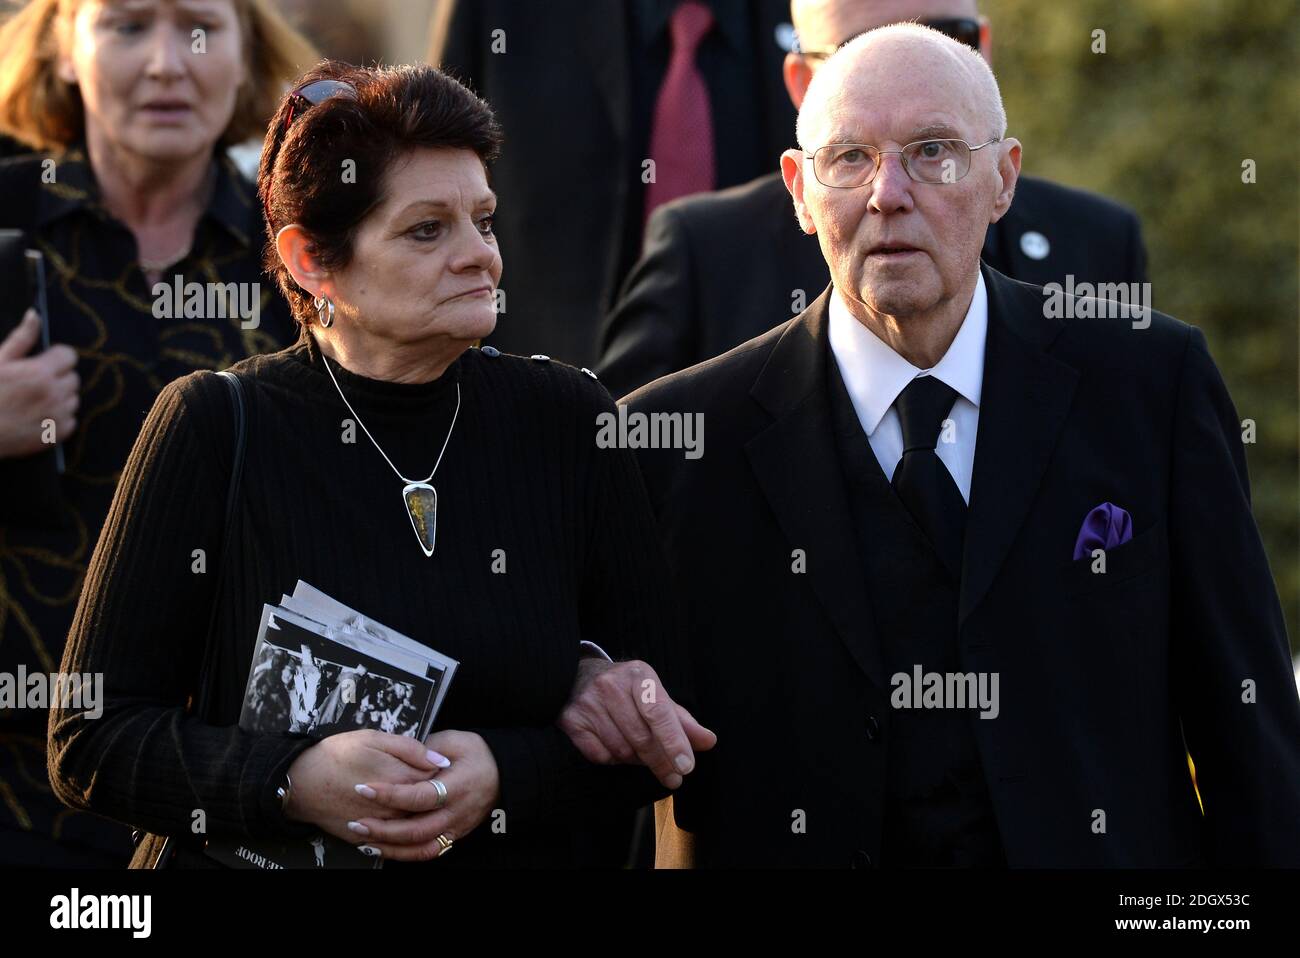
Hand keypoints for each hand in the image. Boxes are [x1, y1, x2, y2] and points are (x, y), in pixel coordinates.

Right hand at [0, 309, 78, 457]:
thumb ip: (21, 338)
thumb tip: (34, 315)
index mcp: (40, 372)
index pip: (69, 356)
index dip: (56, 357)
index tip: (43, 362)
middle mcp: (54, 394)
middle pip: (73, 378)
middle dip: (57, 377)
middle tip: (34, 383)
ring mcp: (57, 416)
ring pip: (73, 399)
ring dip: (60, 398)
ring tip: (33, 401)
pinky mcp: (58, 434)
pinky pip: (71, 421)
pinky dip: (59, 419)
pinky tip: (38, 417)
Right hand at [284, 729, 448, 843]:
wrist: (299, 783)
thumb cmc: (336, 754)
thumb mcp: (373, 739)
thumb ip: (410, 749)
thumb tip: (442, 761)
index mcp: (400, 778)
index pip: (436, 779)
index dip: (437, 772)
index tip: (431, 765)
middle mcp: (394, 806)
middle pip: (428, 805)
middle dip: (430, 794)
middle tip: (419, 781)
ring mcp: (380, 825)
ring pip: (411, 824)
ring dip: (415, 813)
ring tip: (406, 797)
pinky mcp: (365, 837)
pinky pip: (391, 840)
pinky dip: (397, 830)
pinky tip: (393, 815)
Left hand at [346, 729, 499, 861]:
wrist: (503, 773)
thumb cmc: (476, 753)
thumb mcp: (454, 740)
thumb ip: (426, 749)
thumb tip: (401, 759)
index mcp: (457, 786)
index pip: (419, 796)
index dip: (390, 794)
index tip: (363, 788)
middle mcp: (456, 812)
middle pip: (416, 830)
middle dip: (382, 829)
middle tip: (356, 822)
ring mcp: (455, 828)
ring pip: (420, 848)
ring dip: (390, 847)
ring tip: (363, 840)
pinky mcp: (453, 836)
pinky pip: (427, 852)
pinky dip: (403, 853)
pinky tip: (382, 848)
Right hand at [559, 658, 716, 788]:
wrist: (579, 676)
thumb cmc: (627, 689)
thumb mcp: (655, 695)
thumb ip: (681, 720)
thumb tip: (708, 741)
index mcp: (639, 675)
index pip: (659, 712)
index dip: (674, 741)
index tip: (686, 767)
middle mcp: (611, 686)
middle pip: (642, 737)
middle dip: (661, 762)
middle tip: (674, 777)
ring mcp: (588, 703)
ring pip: (622, 750)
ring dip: (638, 761)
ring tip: (644, 757)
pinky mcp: (571, 721)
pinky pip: (600, 756)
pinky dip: (614, 761)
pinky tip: (619, 750)